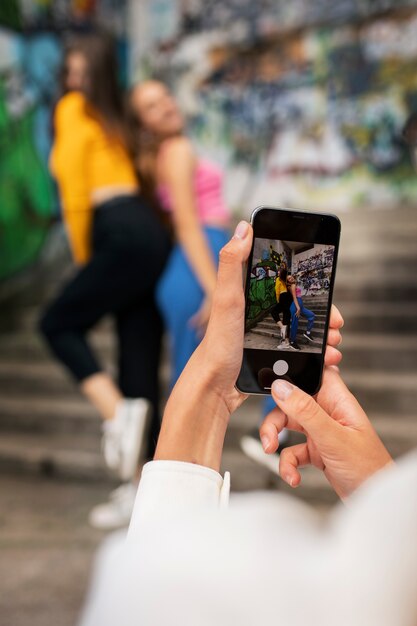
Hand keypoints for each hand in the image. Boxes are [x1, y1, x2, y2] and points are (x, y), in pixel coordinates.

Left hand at [155, 221, 343, 470]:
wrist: (213, 390)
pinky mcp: (266, 356)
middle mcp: (256, 313)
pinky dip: (313, 354)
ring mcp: (262, 335)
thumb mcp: (226, 300)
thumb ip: (232, 264)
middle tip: (336, 324)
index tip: (326, 291)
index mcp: (247, 295)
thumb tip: (243, 227)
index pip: (284, 280)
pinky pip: (297, 352)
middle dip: (321, 313)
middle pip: (298, 306)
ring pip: (301, 329)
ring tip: (333, 345)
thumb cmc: (217, 345)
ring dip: (322, 335)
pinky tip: (324, 360)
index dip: (307, 283)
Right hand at [260, 368, 392, 498]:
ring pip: (288, 425)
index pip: (314, 373)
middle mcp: (328, 413)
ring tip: (271, 451)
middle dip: (275, 417)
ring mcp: (321, 432)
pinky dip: (288, 464)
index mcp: (337, 401)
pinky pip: (293, 451)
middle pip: (292, 402)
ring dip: (276, 439)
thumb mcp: (333, 437)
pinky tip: (293, 476)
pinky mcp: (317, 451)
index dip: (295, 371)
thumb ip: (306, 411)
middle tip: (269, 433)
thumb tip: (281, 388)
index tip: (272, 382)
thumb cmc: (369, 469)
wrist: (374, 498)